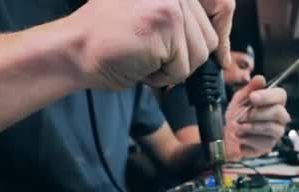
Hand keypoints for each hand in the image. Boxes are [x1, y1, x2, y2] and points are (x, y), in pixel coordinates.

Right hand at [66, 0, 234, 88]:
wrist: (74, 50)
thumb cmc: (110, 40)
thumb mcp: (154, 18)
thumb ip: (185, 21)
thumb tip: (223, 45)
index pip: (222, 5)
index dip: (223, 31)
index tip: (222, 56)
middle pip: (210, 38)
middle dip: (185, 57)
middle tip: (153, 55)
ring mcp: (172, 3)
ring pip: (199, 54)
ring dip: (173, 68)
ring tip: (144, 57)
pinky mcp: (166, 23)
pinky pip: (183, 67)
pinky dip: (162, 77)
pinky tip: (140, 63)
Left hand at [225, 76, 289, 160]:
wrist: (226, 135)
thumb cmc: (236, 116)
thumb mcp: (239, 99)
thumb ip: (249, 89)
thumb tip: (260, 78)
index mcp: (274, 101)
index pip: (280, 95)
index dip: (267, 96)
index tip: (253, 97)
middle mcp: (279, 117)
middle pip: (278, 112)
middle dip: (257, 114)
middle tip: (241, 116)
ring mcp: (276, 132)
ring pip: (272, 128)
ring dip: (252, 127)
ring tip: (237, 127)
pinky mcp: (269, 146)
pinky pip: (264, 143)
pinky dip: (249, 140)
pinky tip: (240, 138)